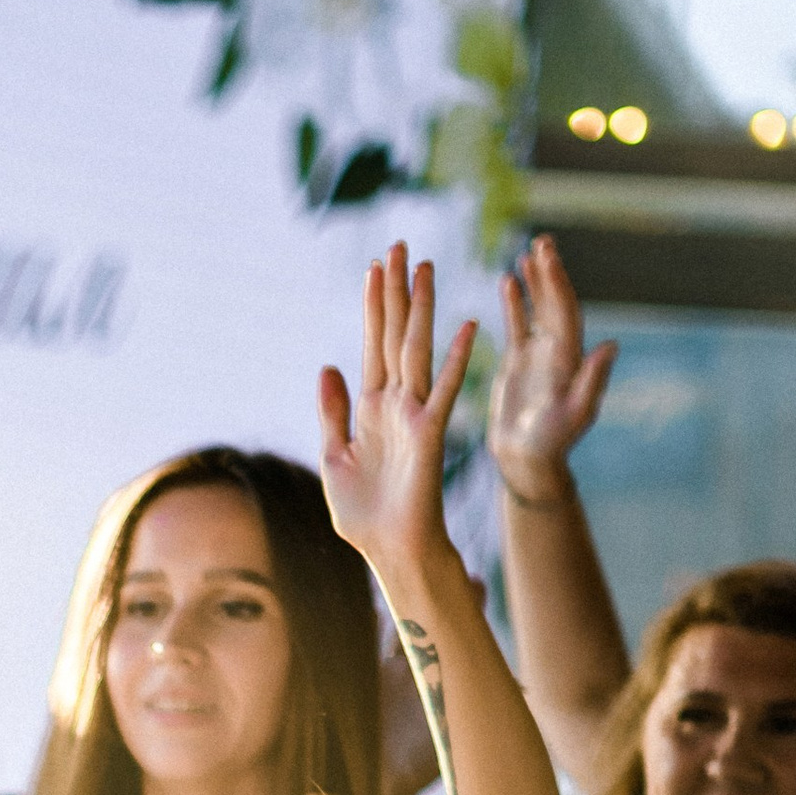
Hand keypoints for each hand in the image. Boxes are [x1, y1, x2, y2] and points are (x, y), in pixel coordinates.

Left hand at [317, 244, 475, 600]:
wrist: (387, 548)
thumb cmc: (363, 513)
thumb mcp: (334, 456)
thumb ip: (332, 411)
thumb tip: (327, 366)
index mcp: (371, 408)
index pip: (372, 345)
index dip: (373, 306)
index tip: (374, 267)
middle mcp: (395, 403)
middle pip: (393, 335)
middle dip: (394, 292)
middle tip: (399, 246)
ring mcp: (414, 414)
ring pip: (415, 350)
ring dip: (419, 308)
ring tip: (423, 267)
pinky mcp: (429, 433)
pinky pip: (443, 391)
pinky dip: (455, 359)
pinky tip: (467, 325)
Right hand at [488, 232, 614, 504]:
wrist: (528, 460)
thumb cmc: (553, 443)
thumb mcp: (576, 413)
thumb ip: (593, 379)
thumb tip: (611, 345)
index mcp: (570, 356)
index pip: (564, 310)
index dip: (557, 282)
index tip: (548, 256)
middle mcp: (557, 349)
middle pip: (554, 301)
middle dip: (549, 271)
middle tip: (544, 240)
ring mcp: (538, 354)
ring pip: (538, 307)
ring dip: (535, 280)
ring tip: (530, 250)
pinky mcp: (518, 363)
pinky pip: (518, 324)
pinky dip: (515, 301)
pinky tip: (508, 279)